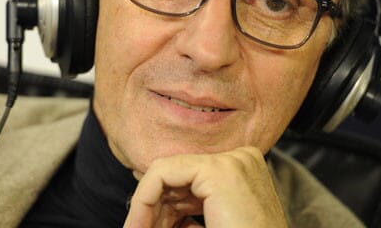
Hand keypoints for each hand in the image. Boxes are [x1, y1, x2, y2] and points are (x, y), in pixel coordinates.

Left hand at [123, 147, 287, 227]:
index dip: (162, 204)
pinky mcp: (218, 171)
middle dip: (154, 208)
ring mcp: (232, 161)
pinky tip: (137, 226)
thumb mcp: (213, 223)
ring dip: (146, 209)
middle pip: (179, 177)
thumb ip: (186, 211)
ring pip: (166, 173)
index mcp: (244, 171)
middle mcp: (242, 159)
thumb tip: (147, 199)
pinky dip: (143, 201)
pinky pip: (161, 173)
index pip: (190, 179)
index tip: (142, 227)